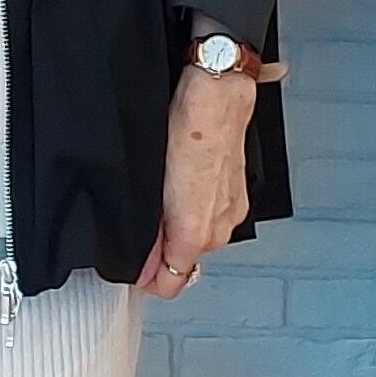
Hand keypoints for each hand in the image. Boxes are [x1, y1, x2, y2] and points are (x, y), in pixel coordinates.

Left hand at [136, 64, 254, 297]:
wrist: (220, 93)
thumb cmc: (188, 125)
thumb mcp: (152, 182)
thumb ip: (149, 228)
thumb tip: (144, 256)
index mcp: (195, 230)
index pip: (172, 283)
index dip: (149, 280)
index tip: (136, 271)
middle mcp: (219, 228)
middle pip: (185, 261)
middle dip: (164, 250)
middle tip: (144, 226)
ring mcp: (232, 211)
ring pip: (201, 238)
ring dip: (182, 228)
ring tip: (165, 199)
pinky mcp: (239, 193)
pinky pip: (215, 216)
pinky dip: (200, 210)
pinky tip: (186, 186)